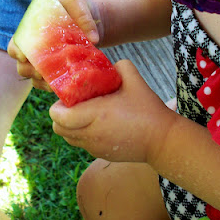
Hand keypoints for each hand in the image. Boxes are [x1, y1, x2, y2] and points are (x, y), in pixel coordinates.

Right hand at [7, 0, 103, 89]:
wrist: (90, 21)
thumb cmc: (77, 8)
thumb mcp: (77, 1)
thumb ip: (82, 14)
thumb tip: (93, 39)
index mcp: (31, 31)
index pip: (15, 45)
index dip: (16, 51)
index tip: (24, 56)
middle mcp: (34, 49)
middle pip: (22, 66)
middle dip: (30, 70)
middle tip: (43, 71)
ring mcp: (44, 62)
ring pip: (34, 78)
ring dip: (43, 81)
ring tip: (56, 79)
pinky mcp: (56, 72)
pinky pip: (48, 85)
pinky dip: (54, 86)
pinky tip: (64, 85)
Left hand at [49, 60, 176, 162]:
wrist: (162, 140)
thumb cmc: (148, 110)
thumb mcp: (135, 81)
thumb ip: (120, 66)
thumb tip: (109, 64)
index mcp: (96, 115)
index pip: (59, 117)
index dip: (57, 107)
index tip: (66, 97)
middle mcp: (91, 134)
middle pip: (58, 129)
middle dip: (60, 116)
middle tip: (73, 105)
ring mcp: (95, 147)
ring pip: (68, 138)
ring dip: (70, 127)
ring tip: (84, 114)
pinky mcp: (101, 155)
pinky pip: (82, 145)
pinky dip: (82, 135)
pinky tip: (98, 124)